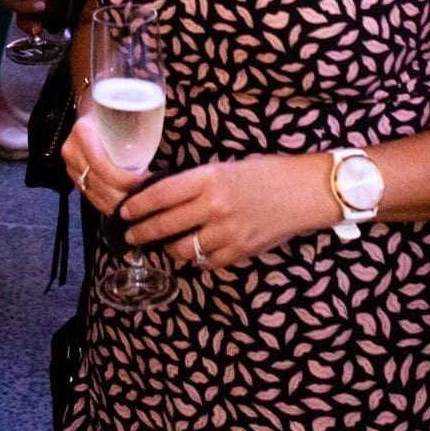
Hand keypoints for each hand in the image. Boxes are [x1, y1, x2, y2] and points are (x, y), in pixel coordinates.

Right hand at [60, 112, 146, 215]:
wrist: (93, 108)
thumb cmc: (114, 109)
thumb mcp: (123, 111)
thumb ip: (138, 124)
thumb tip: (164, 143)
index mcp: (83, 131)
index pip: (101, 164)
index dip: (124, 179)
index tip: (145, 181)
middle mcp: (72, 150)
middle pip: (99, 184)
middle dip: (125, 195)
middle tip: (149, 197)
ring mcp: (70, 166)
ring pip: (96, 195)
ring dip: (120, 204)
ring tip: (141, 203)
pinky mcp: (74, 177)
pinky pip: (92, 198)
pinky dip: (110, 205)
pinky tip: (127, 206)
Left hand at [118, 153, 332, 271]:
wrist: (305, 192)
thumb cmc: (266, 173)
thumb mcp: (226, 167)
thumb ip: (196, 183)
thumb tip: (163, 198)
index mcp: (210, 177)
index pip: (160, 194)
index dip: (137, 206)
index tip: (124, 211)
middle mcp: (215, 205)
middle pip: (164, 225)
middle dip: (141, 232)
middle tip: (130, 236)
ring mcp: (227, 231)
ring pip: (181, 249)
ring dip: (169, 248)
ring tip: (164, 243)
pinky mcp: (239, 251)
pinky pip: (205, 262)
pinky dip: (196, 258)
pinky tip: (194, 251)